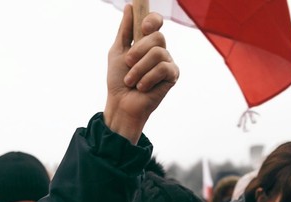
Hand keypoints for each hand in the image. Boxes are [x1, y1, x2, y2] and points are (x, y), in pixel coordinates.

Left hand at [104, 5, 177, 143]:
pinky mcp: (172, 76)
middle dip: (138, 50)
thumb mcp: (117, 51)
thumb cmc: (118, 80)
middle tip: (128, 62)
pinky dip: (147, 78)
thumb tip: (129, 7)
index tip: (143, 28)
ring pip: (158, 53)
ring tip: (131, 81)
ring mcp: (167, 62)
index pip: (156, 22)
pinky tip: (142, 87)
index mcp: (146, 42)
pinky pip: (163, 68)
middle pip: (158, 36)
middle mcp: (159, 50)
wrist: (120, 104)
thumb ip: (124, 31)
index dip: (152, 20)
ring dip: (139, 68)